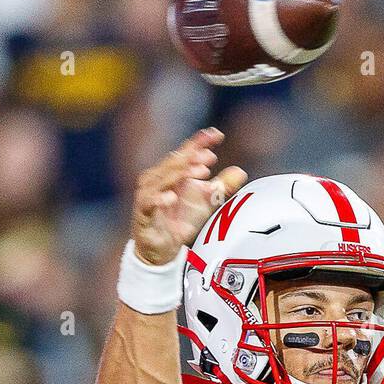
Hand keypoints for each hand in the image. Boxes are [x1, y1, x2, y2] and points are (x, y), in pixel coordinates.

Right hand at [131, 128, 247, 265]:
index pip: (186, 152)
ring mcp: (148, 194)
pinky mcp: (143, 213)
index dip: (200, 142)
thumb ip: (221, 187)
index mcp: (172, 172)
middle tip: (210, 157)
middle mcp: (157, 178)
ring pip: (162, 179)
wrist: (162, 249)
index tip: (217, 135)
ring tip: (199, 172)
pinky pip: (149, 203)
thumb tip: (240, 172)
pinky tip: (171, 197)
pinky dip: (159, 199)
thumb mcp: (206, 203)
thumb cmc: (180, 221)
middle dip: (192, 157)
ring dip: (180, 174)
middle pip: (175, 163)